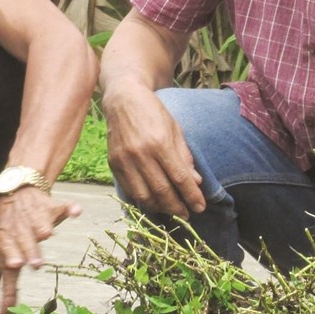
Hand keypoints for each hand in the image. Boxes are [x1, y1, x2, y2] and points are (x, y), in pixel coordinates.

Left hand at [0, 188, 80, 313]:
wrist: (15, 193)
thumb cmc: (11, 235)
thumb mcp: (6, 260)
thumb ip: (8, 289)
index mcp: (7, 242)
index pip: (8, 248)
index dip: (11, 255)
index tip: (15, 265)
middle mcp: (20, 228)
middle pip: (24, 239)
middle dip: (29, 249)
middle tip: (34, 261)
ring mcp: (35, 216)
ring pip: (39, 221)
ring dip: (42, 226)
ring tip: (46, 233)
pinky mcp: (50, 207)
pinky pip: (62, 207)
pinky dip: (70, 209)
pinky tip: (76, 211)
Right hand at [103, 83, 204, 216]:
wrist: (124, 99)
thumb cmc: (153, 112)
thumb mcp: (175, 130)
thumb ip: (184, 156)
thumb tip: (195, 182)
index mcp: (160, 142)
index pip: (179, 178)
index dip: (192, 196)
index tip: (200, 207)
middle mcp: (141, 153)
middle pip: (162, 190)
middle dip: (177, 206)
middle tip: (187, 214)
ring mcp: (125, 159)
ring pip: (144, 195)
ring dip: (159, 207)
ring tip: (170, 209)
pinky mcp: (114, 163)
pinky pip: (129, 189)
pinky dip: (142, 199)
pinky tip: (153, 200)